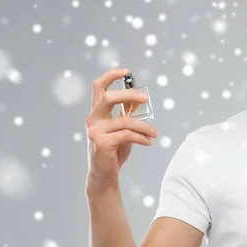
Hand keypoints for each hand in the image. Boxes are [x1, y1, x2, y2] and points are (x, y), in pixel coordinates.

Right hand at [85, 68, 158, 193]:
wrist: (104, 174)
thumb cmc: (114, 150)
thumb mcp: (121, 128)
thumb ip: (126, 113)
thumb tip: (138, 97)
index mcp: (97, 112)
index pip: (99, 87)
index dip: (111, 75)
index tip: (127, 72)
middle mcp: (93, 119)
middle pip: (108, 98)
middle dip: (129, 95)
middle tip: (145, 98)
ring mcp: (95, 131)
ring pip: (125, 121)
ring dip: (144, 127)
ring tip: (154, 133)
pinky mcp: (102, 143)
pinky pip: (127, 135)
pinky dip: (141, 137)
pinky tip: (148, 142)